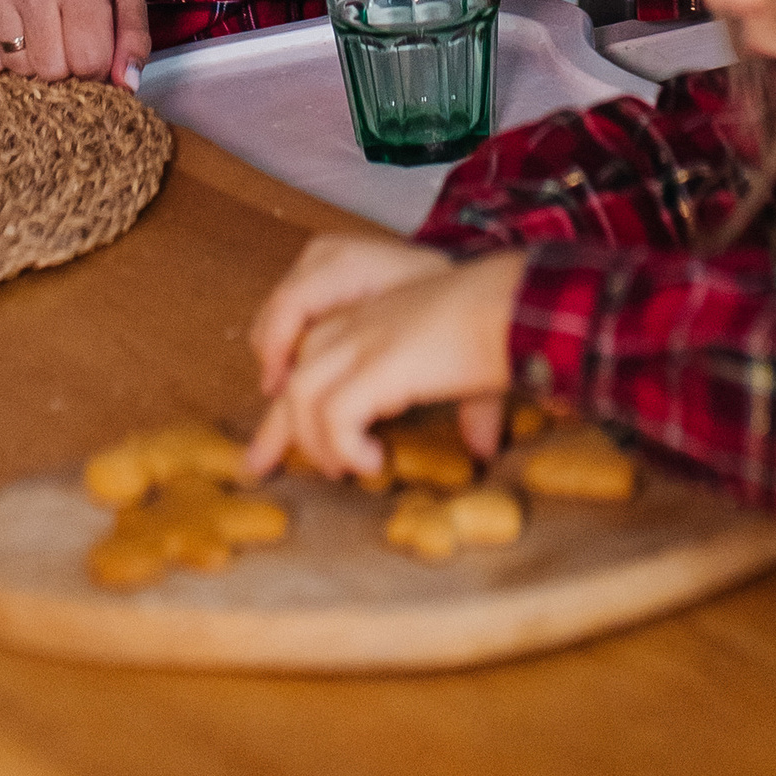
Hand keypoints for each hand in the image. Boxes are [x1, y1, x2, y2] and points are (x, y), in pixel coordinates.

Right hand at [0, 0, 150, 86]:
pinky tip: (15, 35)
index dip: (96, 68)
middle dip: (64, 68)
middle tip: (65, 41)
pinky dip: (1, 61)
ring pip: (18, 69)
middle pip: (51, 69)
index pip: (90, 60)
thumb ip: (134, 44)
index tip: (93, 49)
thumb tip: (125, 84)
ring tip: (41, 35)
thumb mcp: (126, 4)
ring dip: (33, 65)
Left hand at [244, 234, 528, 479]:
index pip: (308, 359)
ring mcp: (363, 341)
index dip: (290, 404)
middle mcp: (357, 325)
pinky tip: (373, 462)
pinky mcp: (376, 364)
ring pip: (302, 398)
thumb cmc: (504, 331)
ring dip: (317, 442)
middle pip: (293, 379)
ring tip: (344, 468)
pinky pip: (333, 416)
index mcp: (372, 320)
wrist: (517, 306)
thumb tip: (483, 448)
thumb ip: (470, 410)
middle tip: (258, 468)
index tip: (282, 443)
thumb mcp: (471, 371)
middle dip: (273, 430)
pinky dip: (346, 447)